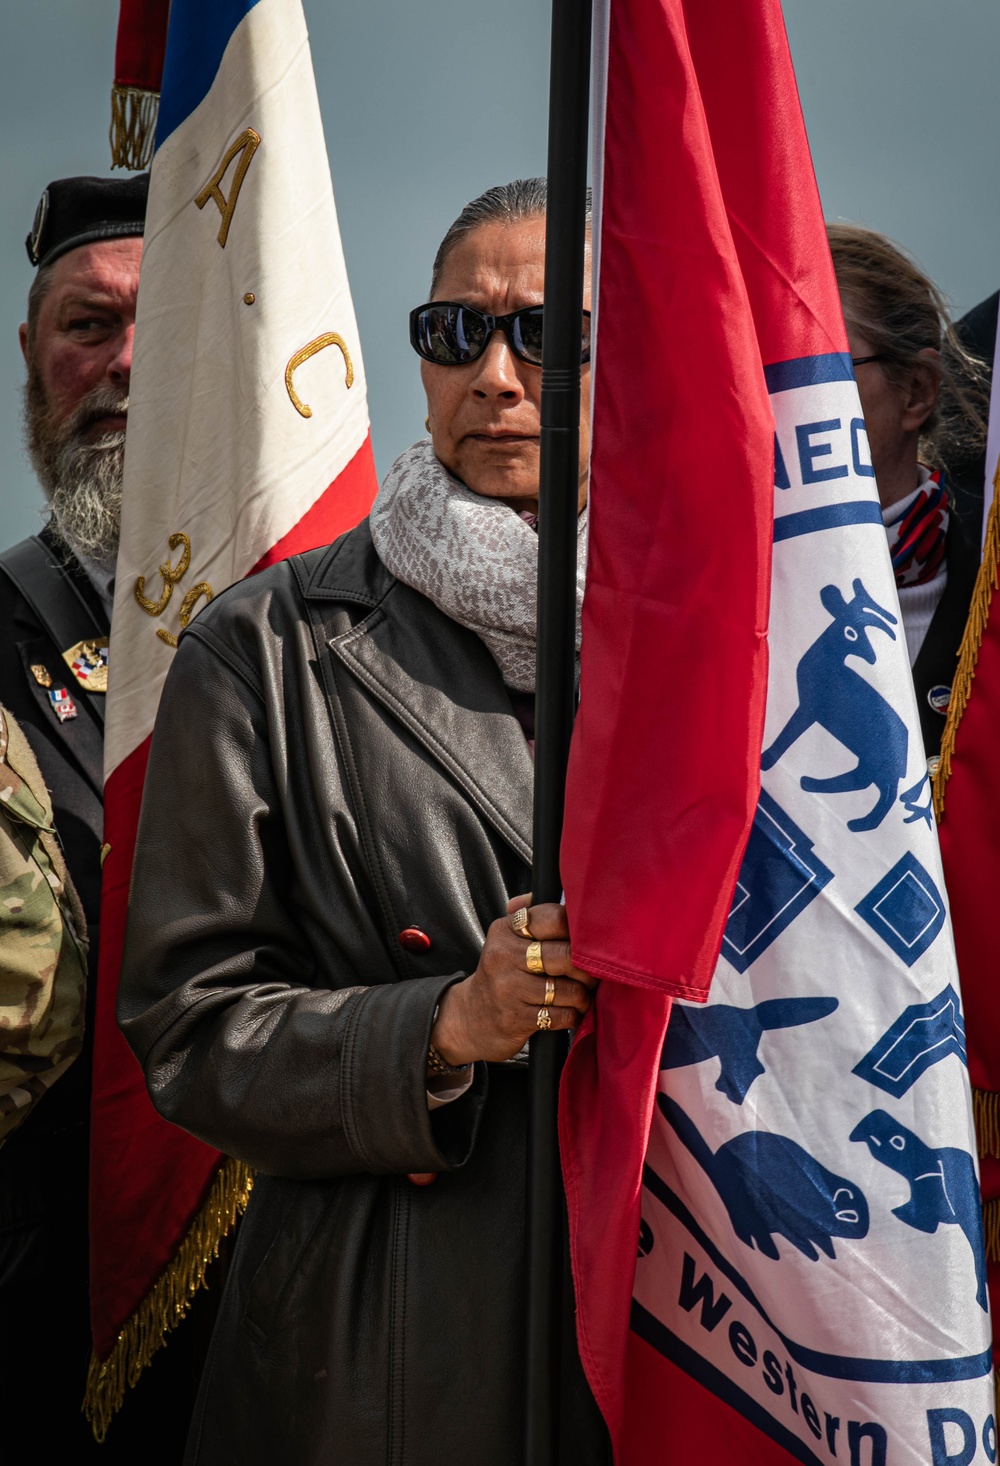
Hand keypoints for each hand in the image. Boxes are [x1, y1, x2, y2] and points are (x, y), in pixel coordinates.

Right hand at [430, 895, 596, 1064]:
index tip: (588, 942)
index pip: (555, 919)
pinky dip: (574, 1016)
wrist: (471, 1017)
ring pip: (569, 989)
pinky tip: (570, 1013)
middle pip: (567, 955)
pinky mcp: (516, 1018)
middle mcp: (503, 956)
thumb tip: (561, 892)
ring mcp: (508, 988)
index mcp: (505, 930)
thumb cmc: (502, 973)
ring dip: (584, 996)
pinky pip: (562, 1015)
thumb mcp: (506, 939)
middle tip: (593, 974)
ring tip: (582, 996)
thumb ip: (531, 914)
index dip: (580, 931)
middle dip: (588, 969)